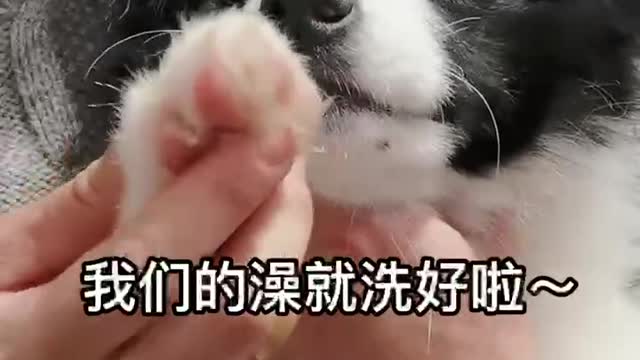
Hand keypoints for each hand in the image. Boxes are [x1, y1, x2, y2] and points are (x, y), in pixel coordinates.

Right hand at [0, 125, 311, 358]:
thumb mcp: (1, 256)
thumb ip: (85, 205)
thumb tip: (176, 138)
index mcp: (37, 349)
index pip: (154, 263)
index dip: (222, 194)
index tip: (269, 135)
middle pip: (234, 311)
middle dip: (277, 221)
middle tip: (279, 156)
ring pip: (257, 335)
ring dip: (281, 250)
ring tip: (274, 190)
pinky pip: (250, 347)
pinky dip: (268, 285)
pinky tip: (257, 242)